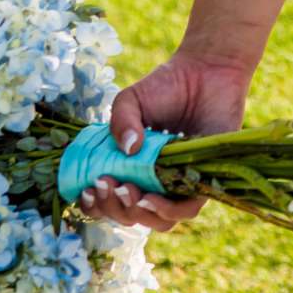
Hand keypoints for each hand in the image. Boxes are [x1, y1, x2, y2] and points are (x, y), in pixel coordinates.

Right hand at [75, 49, 253, 232]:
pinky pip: (187, 209)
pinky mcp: (205, 180)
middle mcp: (154, 183)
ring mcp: (179, 184)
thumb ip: (120, 122)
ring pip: (159, 221)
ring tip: (127, 191)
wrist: (204, 71)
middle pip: (131, 216)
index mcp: (131, 171)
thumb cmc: (166, 86)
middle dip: (113, 208)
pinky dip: (167, 209)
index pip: (109, 203)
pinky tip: (150, 196)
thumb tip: (128, 150)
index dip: (95, 205)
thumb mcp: (131, 100)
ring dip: (138, 214)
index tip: (87, 189)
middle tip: (106, 183)